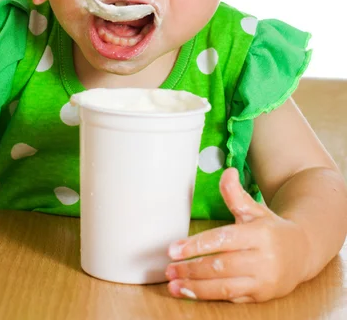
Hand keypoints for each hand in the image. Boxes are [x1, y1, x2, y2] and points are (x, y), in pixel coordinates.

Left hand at [166, 167, 309, 302]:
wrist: (302, 252)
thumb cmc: (271, 229)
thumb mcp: (254, 209)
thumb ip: (236, 194)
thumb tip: (227, 172)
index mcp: (259, 234)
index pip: (223, 240)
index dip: (197, 245)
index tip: (174, 249)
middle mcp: (263, 259)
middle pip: (221, 266)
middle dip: (191, 269)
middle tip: (169, 268)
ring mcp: (263, 280)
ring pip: (225, 287)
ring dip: (196, 287)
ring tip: (174, 284)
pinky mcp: (261, 297)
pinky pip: (232, 299)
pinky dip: (209, 296)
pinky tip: (191, 292)